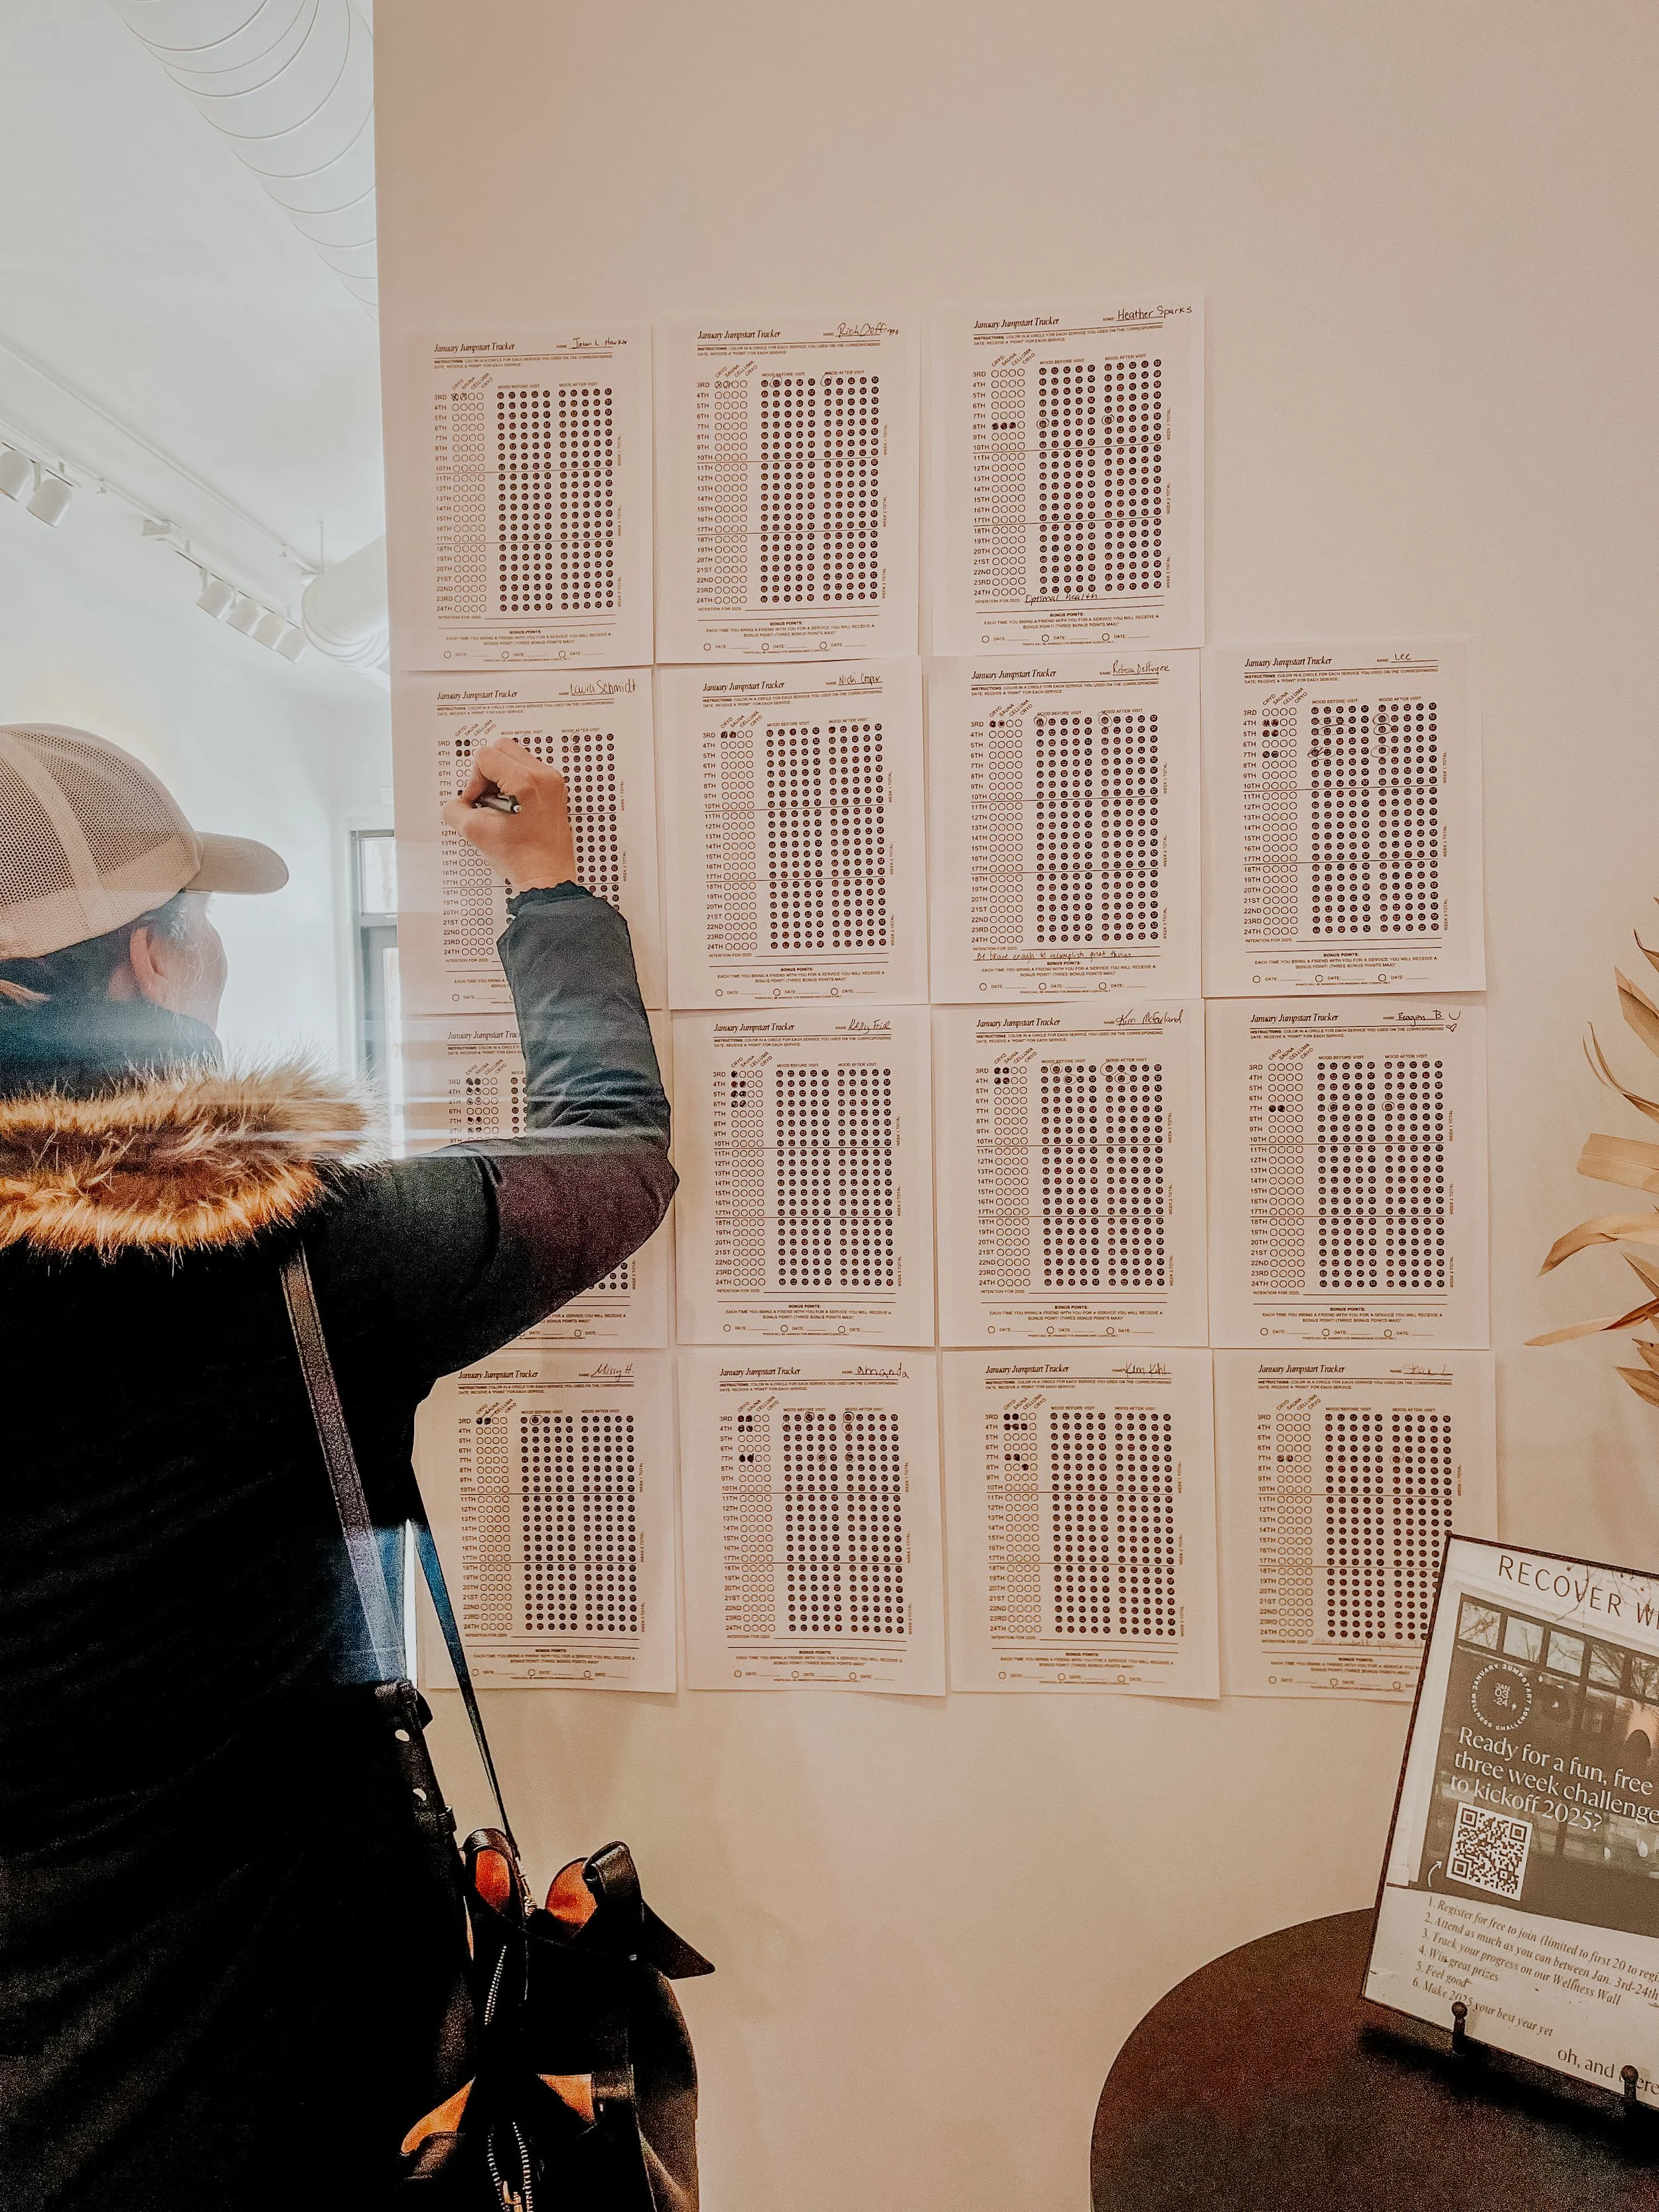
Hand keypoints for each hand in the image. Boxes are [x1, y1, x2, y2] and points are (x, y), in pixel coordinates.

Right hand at [441, 738, 577, 890]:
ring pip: (517, 757)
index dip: (473, 780)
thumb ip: (455, 809)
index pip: (486, 756)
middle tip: (486, 798)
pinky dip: (516, 782)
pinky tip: (513, 807)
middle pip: (503, 748)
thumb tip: (456, 802)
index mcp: (525, 781)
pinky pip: (530, 771)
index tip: (476, 802)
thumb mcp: (474, 832)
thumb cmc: (521, 858)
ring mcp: (553, 783)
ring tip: (500, 804)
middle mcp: (543, 777)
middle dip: (488, 771)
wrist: (545, 877)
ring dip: (502, 776)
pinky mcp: (556, 790)